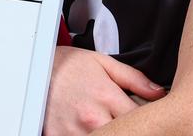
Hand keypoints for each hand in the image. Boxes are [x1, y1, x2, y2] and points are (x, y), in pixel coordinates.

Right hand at [43, 46, 165, 134]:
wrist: (33, 69)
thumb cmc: (68, 66)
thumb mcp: (103, 62)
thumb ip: (134, 78)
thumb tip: (159, 92)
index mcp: (106, 96)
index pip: (140, 118)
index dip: (146, 119)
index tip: (145, 116)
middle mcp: (91, 117)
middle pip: (124, 133)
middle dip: (129, 129)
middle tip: (126, 122)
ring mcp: (74, 131)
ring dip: (110, 133)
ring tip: (106, 122)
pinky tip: (89, 128)